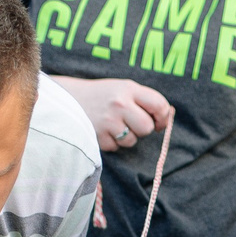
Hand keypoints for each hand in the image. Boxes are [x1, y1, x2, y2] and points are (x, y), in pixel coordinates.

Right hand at [53, 75, 176, 152]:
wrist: (67, 99)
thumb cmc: (102, 96)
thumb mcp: (122, 89)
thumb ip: (143, 99)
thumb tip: (168, 117)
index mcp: (128, 89)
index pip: (158, 105)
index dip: (163, 117)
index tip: (160, 122)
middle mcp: (120, 104)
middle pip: (147, 127)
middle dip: (142, 129)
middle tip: (131, 123)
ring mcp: (108, 121)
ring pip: (132, 140)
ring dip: (126, 137)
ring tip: (114, 125)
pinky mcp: (98, 136)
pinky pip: (116, 147)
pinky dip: (112, 142)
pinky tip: (103, 131)